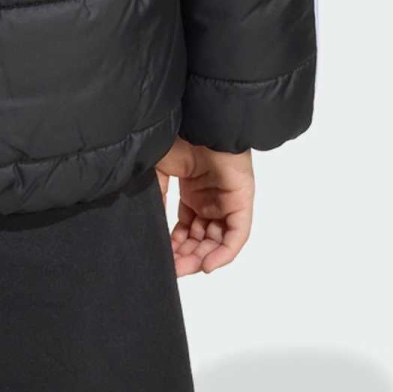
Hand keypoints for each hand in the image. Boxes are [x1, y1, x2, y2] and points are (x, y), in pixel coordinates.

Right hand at [157, 141, 254, 276]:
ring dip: (202, 257)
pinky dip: (224, 252)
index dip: (175, 247)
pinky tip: (207, 264)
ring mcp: (228, 201)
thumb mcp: (158, 173)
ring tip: (183, 269)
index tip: (162, 260)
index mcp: (193, 192)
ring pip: (218, 240)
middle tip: (172, 269)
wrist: (198, 121)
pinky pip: (237, 234)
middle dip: (186, 256)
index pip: (186, 229)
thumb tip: (151, 226)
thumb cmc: (179, 137)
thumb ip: (158, 200)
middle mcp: (212, 200)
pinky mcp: (242, 201)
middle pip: (201, 238)